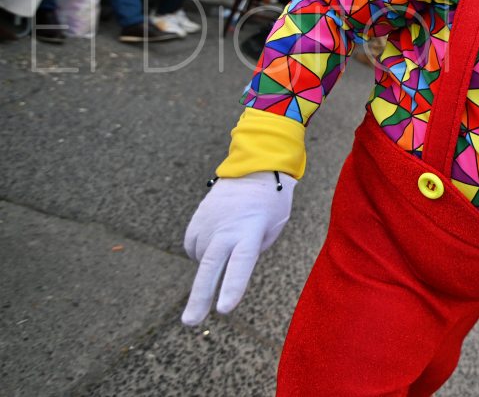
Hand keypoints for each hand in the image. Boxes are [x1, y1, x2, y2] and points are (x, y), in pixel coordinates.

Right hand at [181, 171, 295, 325]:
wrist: (253, 169)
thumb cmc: (271, 203)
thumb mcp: (274, 227)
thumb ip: (253, 250)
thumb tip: (229, 266)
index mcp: (250, 231)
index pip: (241, 263)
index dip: (232, 287)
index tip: (223, 309)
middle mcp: (226, 228)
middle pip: (210, 267)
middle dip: (200, 298)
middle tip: (190, 322)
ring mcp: (208, 223)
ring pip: (202, 257)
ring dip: (211, 261)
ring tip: (231, 240)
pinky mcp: (196, 219)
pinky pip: (193, 246)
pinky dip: (203, 249)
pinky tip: (217, 237)